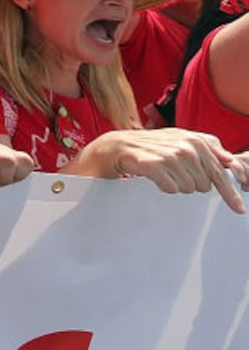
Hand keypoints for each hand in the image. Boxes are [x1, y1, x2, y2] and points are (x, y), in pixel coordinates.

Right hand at [94, 128, 245, 213]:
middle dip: (193, 185)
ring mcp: (170, 154)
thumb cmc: (150, 147)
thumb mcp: (179, 141)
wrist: (114, 146)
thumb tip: (231, 161)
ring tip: (163, 174)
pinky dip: (165, 187)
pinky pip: (172, 189)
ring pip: (189, 188)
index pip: (221, 171)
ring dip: (177, 185)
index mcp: (196, 140)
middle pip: (206, 184)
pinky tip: (155, 177)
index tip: (239, 209)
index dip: (231, 193)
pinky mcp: (153, 165)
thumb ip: (208, 148)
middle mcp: (186, 145)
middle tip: (175, 175)